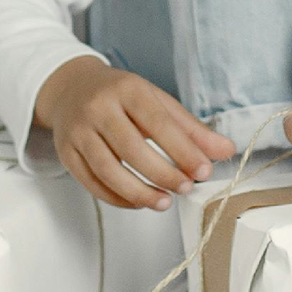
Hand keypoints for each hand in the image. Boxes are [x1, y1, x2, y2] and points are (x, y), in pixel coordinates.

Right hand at [32, 56, 233, 209]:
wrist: (72, 88)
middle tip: (185, 188)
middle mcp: (98, 108)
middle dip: (163, 174)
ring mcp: (78, 131)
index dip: (183, 150)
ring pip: (107, 170)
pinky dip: (117, 198)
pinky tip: (138, 202)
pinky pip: (91, 183)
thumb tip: (225, 151)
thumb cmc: (121, 97)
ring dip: (138, 192)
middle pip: (131, 149)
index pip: (158, 122)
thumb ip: (192, 130)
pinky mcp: (66, 153)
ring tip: (163, 202)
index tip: (203, 171)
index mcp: (127, 89)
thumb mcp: (157, 102)